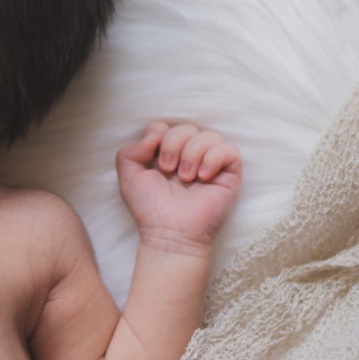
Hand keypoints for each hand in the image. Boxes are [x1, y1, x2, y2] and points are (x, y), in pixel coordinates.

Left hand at [115, 122, 241, 249]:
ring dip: (193, 153)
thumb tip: (155, 134)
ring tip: (185, 178)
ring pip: (210, 136)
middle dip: (174, 144)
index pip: (166, 127)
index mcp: (166, 154)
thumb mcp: (128, 177)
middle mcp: (188, 157)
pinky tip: (203, 177)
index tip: (154, 161)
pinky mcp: (228, 175)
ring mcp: (210, 165)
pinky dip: (214, 158)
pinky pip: (230, 150)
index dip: (160, 135)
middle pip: (187, 127)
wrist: (169, 232)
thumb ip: (130, 151)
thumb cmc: (149, 209)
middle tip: (168, 170)